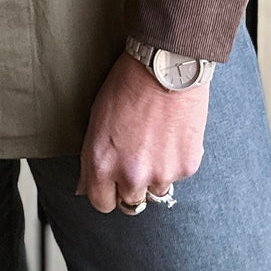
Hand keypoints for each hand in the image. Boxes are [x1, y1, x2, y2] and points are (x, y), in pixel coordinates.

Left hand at [76, 52, 208, 213]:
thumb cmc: (127, 85)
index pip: (101, 203)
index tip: (112, 183)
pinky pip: (179, 174)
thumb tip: (85, 187)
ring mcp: (161, 174)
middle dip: (131, 186)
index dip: (106, 192)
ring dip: (156, 175)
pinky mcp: (186, 166)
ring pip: (156, 191)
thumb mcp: (96, 119)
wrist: (165, 67)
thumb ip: (92, 157)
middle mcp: (130, 176)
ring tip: (157, 142)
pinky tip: (173, 133)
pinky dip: (176, 160)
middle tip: (137, 159)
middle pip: (130, 203)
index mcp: (102, 164)